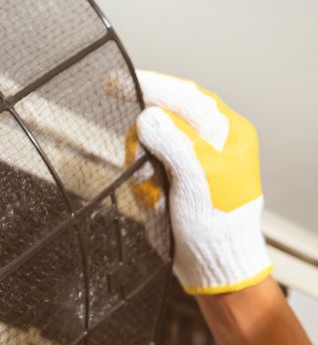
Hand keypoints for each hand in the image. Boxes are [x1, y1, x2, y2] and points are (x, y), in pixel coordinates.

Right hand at [135, 71, 271, 293]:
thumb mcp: (199, 178)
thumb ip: (174, 143)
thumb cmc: (217, 222)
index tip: (117, 82)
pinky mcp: (169, 177)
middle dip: (144, 141)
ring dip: (142, 168)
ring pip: (145, 144)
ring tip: (155, 192)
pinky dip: (142, 184)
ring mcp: (187, 159)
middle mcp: (208, 140)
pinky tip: (155, 200)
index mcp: (227, 131)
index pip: (186, 96)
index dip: (152, 86)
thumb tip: (147, 116)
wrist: (210, 262)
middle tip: (140, 163)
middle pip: (160, 118)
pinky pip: (141, 167)